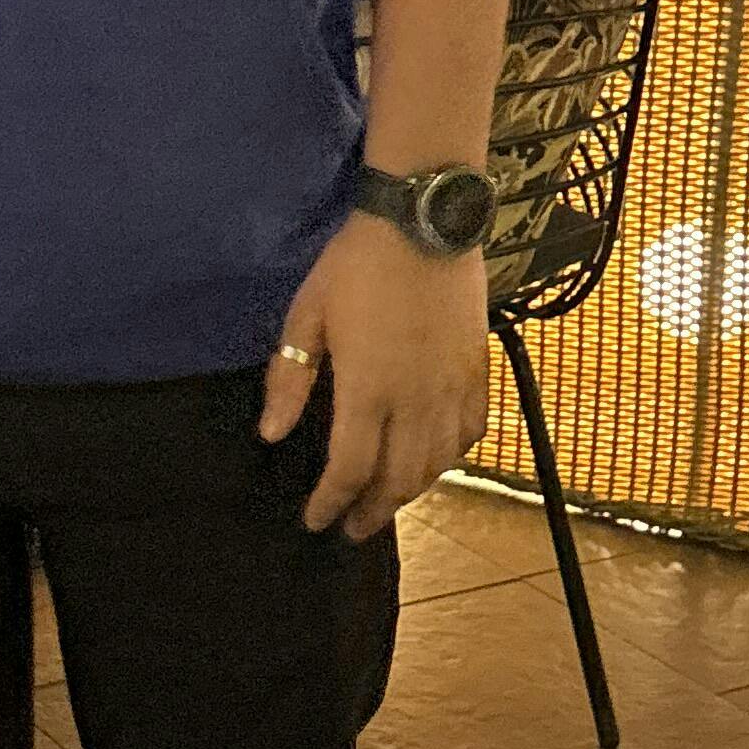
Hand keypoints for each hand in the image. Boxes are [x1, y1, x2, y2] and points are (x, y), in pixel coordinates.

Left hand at [261, 210, 493, 540]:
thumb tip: (271, 435)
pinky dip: (452, 456)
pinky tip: (435, 459)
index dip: (330, 503)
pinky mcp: (477, 369)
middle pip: (397, 479)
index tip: (314, 520)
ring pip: (436, 463)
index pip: (349, 470)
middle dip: (371, 512)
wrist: (424, 219)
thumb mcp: (307, 315)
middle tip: (351, 528)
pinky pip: (470, 430)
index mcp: (368, 390)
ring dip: (409, 491)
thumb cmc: (356, 264)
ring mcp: (452, 387)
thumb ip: (290, 380)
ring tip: (387, 501)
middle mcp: (415, 400)